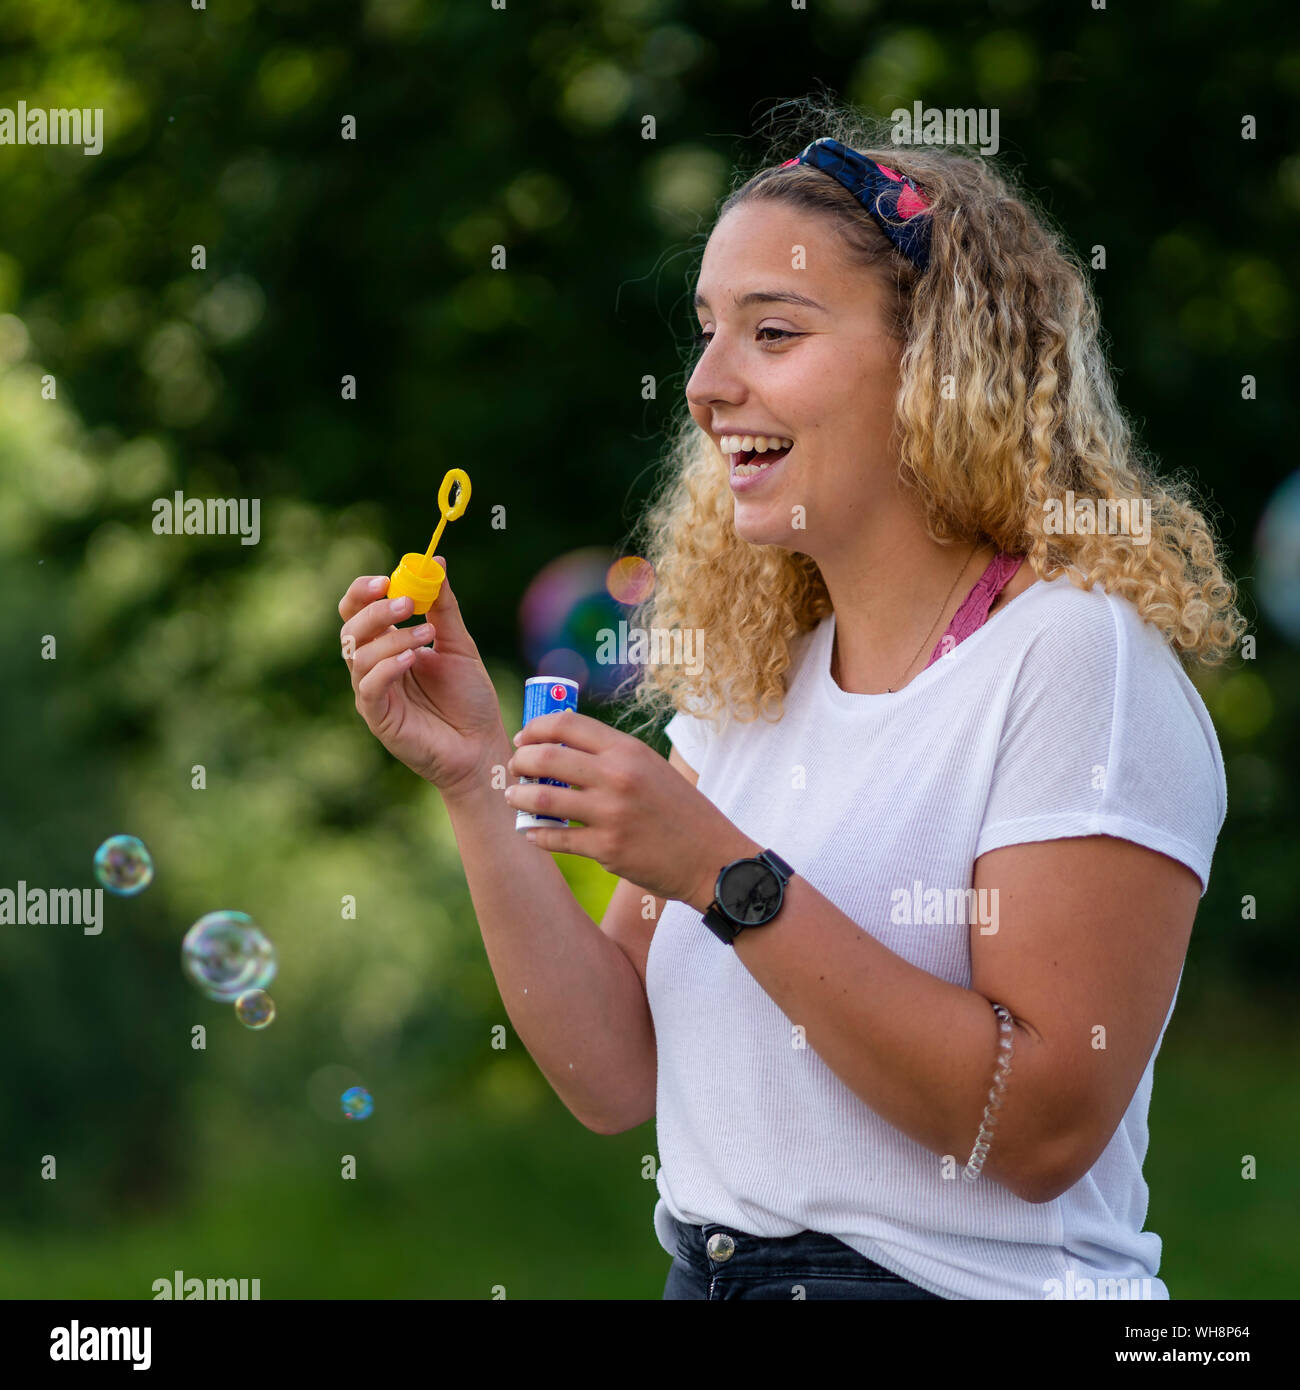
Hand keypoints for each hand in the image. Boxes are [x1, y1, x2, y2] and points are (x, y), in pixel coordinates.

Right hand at [338, 560, 506, 796]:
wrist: (482, 745)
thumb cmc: (470, 699)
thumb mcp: (459, 645)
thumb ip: (444, 608)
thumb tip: (436, 562)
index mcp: (388, 645)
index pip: (358, 611)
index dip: (363, 592)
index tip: (385, 579)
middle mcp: (374, 667)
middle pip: (351, 629)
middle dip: (376, 611)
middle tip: (408, 602)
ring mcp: (373, 693)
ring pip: (359, 656)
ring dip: (392, 638)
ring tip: (428, 635)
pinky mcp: (378, 718)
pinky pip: (368, 687)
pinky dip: (387, 667)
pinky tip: (412, 659)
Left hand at [505, 710, 757, 906]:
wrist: (712, 858)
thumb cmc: (681, 811)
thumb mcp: (652, 768)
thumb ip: (612, 756)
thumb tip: (562, 747)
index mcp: (628, 750)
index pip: (567, 725)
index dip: (536, 728)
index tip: (523, 738)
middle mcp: (618, 776)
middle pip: (546, 758)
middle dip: (520, 762)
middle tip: (514, 768)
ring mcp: (611, 814)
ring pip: (543, 800)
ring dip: (520, 797)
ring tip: (514, 797)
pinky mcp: (607, 849)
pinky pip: (555, 839)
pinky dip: (537, 834)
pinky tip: (532, 832)